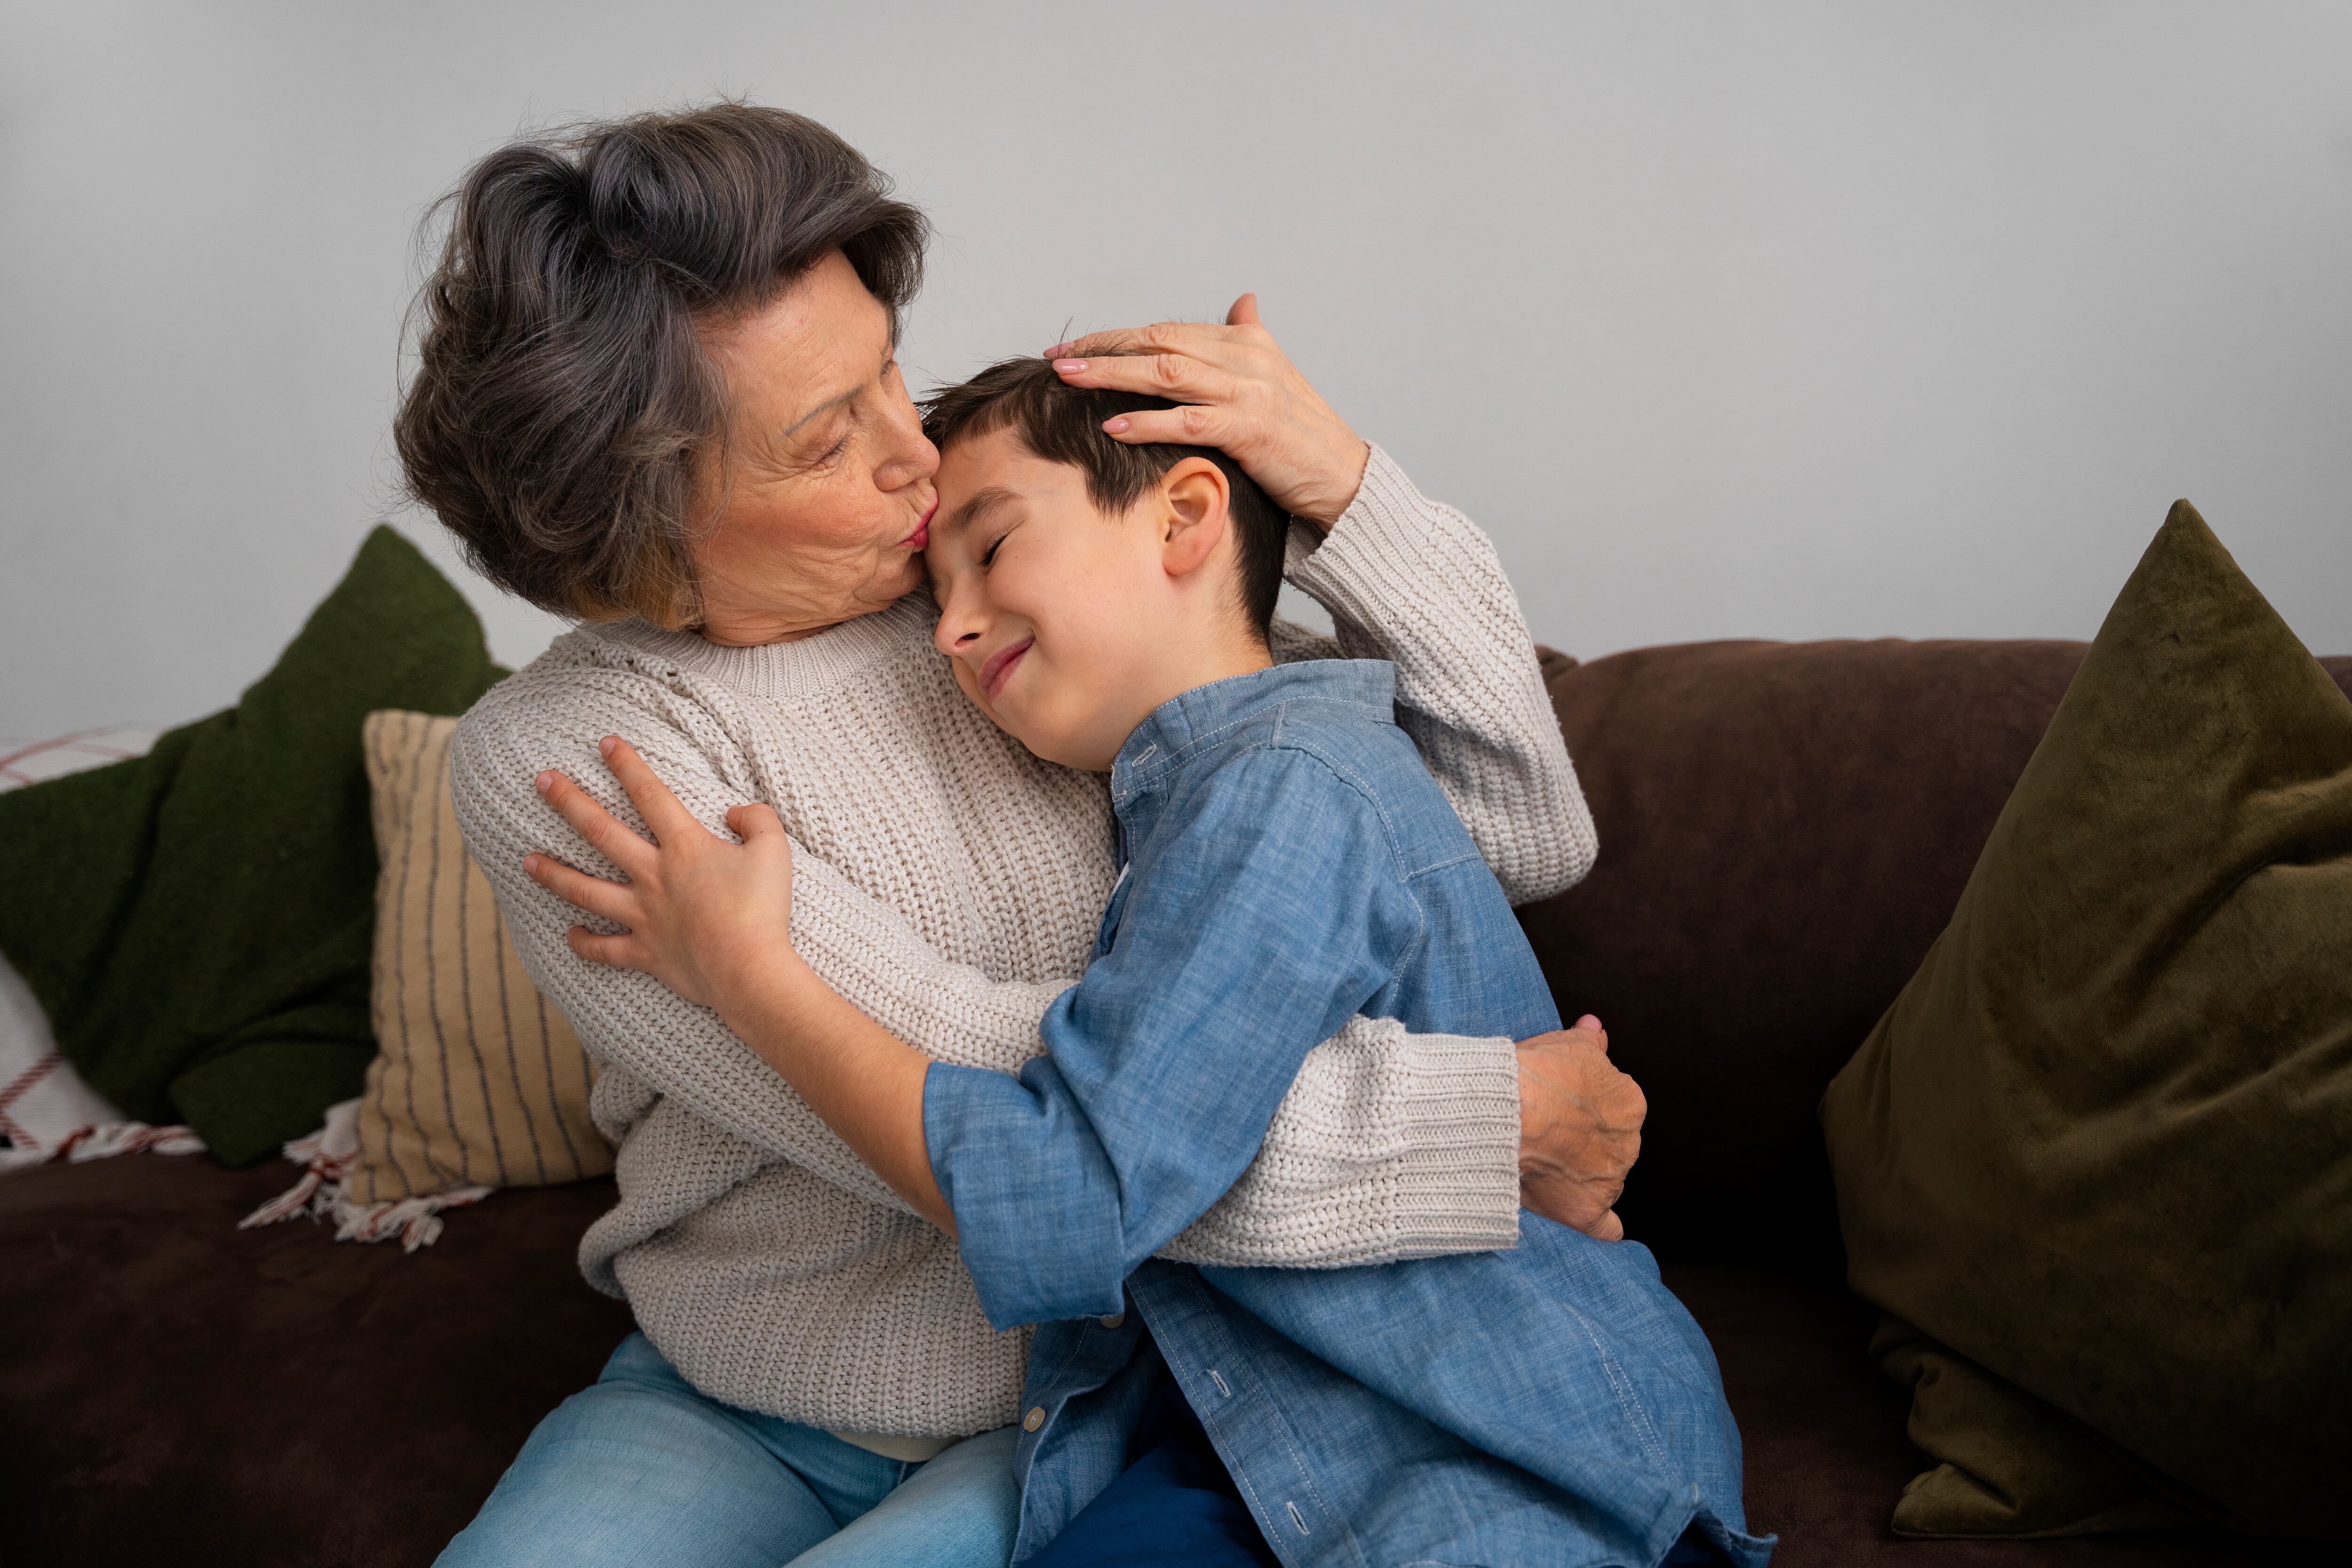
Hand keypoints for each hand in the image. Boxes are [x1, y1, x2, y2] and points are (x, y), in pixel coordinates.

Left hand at [521, 736, 796, 1011]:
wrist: (749, 971)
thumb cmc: (764, 909)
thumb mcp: (774, 850)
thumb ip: (757, 819)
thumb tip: (734, 811)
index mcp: (684, 847)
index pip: (649, 794)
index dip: (627, 765)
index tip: (605, 742)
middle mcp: (654, 876)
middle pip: (602, 832)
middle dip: (569, 802)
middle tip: (541, 781)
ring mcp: (644, 916)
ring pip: (586, 890)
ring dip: (554, 873)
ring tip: (526, 860)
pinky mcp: (645, 953)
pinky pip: (605, 949)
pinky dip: (584, 943)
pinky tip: (569, 934)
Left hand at [1046, 294, 1370, 528]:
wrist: (1344, 477)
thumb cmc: (1302, 435)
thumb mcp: (1276, 377)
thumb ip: (1251, 336)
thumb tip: (1243, 300)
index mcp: (1247, 342)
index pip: (1166, 331)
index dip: (1116, 338)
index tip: (1075, 349)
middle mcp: (1247, 358)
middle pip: (1159, 344)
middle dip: (1103, 350)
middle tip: (1058, 360)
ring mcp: (1250, 392)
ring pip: (1167, 375)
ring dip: (1113, 375)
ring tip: (1070, 381)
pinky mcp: (1252, 429)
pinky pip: (1188, 421)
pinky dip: (1147, 422)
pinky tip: (1113, 425)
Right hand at [1514, 1015, 1644, 1241]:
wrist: (1505, 1113)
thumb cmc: (1534, 1075)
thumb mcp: (1565, 1045)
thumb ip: (1589, 1041)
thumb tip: (1597, 1029)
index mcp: (1629, 1103)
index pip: (1614, 1108)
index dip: (1584, 1108)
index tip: (1561, 1107)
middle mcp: (1628, 1143)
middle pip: (1611, 1146)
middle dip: (1586, 1142)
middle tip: (1548, 1134)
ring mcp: (1609, 1179)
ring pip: (1605, 1180)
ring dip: (1583, 1176)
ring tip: (1545, 1166)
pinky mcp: (1586, 1211)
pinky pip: (1606, 1228)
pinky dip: (1602, 1226)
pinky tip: (1594, 1222)